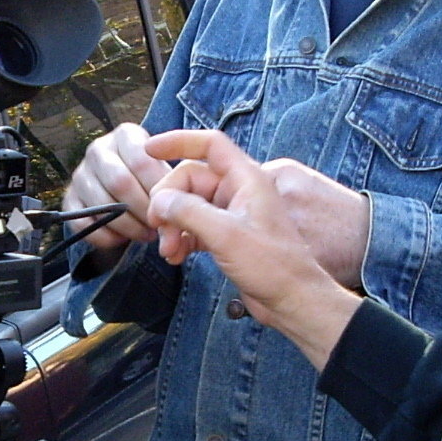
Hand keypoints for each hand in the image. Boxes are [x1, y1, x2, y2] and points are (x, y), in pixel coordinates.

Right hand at [65, 122, 170, 250]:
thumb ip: (169, 177)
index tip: (172, 205)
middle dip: (143, 209)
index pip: (141, 160)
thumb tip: (176, 199)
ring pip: (101, 203)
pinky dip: (104, 236)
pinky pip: (82, 223)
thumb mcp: (163, 165)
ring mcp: (80, 174)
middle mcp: (98, 150)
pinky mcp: (69, 200)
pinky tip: (122, 239)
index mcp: (125, 135)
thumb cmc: (150, 175)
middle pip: (120, 182)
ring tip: (146, 234)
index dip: (158, 188)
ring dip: (127, 226)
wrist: (123, 183)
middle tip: (159, 225)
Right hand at [144, 130, 365, 369]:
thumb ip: (188, 211)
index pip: (209, 144)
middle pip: (191, 179)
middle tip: (158, 227)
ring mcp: (232, 214)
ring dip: (173, 224)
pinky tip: (175, 256)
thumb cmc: (272, 265)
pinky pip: (195, 227)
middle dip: (169, 202)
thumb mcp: (225, 234)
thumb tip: (159, 201)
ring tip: (168, 250)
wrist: (292, 300)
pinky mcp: (227, 236)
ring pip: (189, 205)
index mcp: (246, 178)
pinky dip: (182, 238)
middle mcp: (239, 191)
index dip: (178, 141)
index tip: (149, 149)